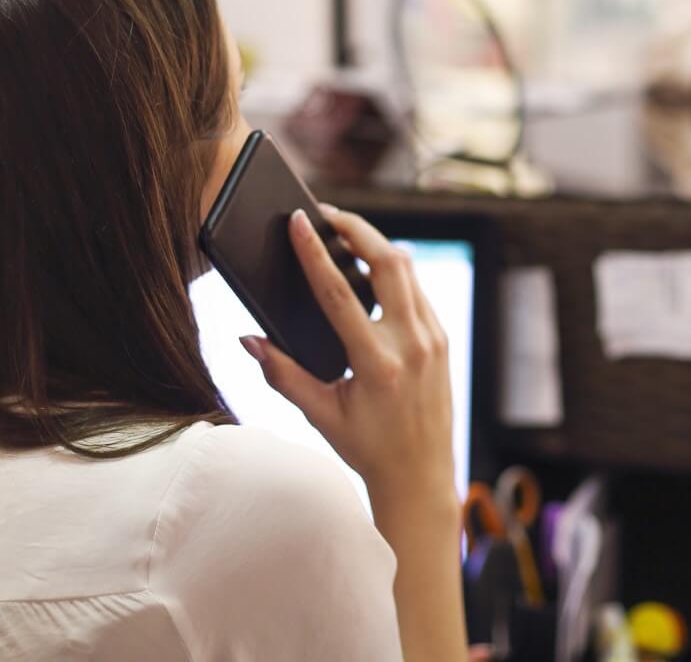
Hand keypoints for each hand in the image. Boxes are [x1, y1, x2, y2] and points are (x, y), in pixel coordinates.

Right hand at [248, 206, 467, 661]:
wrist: (421, 475)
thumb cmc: (366, 448)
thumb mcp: (320, 415)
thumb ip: (283, 375)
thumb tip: (247, 339)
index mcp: (377, 364)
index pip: (339, 293)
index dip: (315, 252)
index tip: (299, 221)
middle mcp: (412, 345)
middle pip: (388, 262)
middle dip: (357, 229)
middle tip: (326, 214)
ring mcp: (434, 339)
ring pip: (407, 270)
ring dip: (375, 244)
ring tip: (343, 233)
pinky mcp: (443, 338)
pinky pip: (417, 290)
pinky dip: (393, 271)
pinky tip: (369, 266)